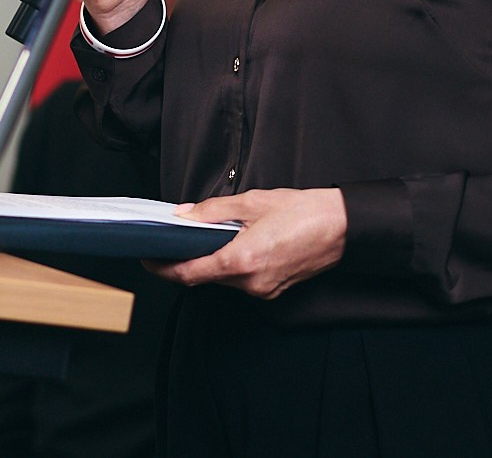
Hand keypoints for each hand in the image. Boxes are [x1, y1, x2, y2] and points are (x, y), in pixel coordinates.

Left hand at [148, 188, 346, 299]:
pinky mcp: (273, 290)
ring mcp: (263, 290)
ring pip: (223, 279)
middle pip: (205, 277)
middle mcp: (250, 283)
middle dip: (189, 259)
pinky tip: (237, 245)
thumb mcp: (253, 202)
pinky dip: (232, 265)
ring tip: (212, 235)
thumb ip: (214, 210)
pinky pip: (242, 280)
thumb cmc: (304, 212)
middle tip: (179, 238)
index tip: (149, 259)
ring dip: (213, 260)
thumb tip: (184, 215)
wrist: (342, 227)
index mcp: (242, 260)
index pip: (189, 274)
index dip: (164, 268)